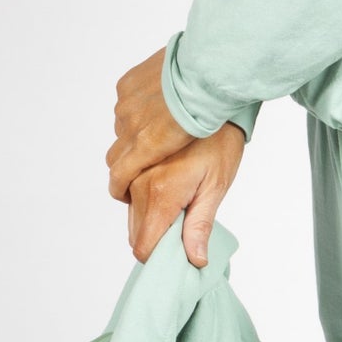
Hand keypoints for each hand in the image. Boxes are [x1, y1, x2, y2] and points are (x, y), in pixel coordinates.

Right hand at [108, 47, 244, 267]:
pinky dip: (134, 141)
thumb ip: (199, 224)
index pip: (141, 241)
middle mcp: (134, 165)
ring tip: (167, 167)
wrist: (218, 81)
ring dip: (137, 177)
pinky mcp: (122, 106)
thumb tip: (194, 260)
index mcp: (159, 191)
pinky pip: (120, 134)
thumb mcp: (217, 185)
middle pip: (128, 210)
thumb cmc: (222, 135)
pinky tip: (159, 136)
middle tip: (174, 205)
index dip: (152, 249)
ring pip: (119, 170)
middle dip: (148, 216)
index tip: (166, 247)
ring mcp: (123, 132)